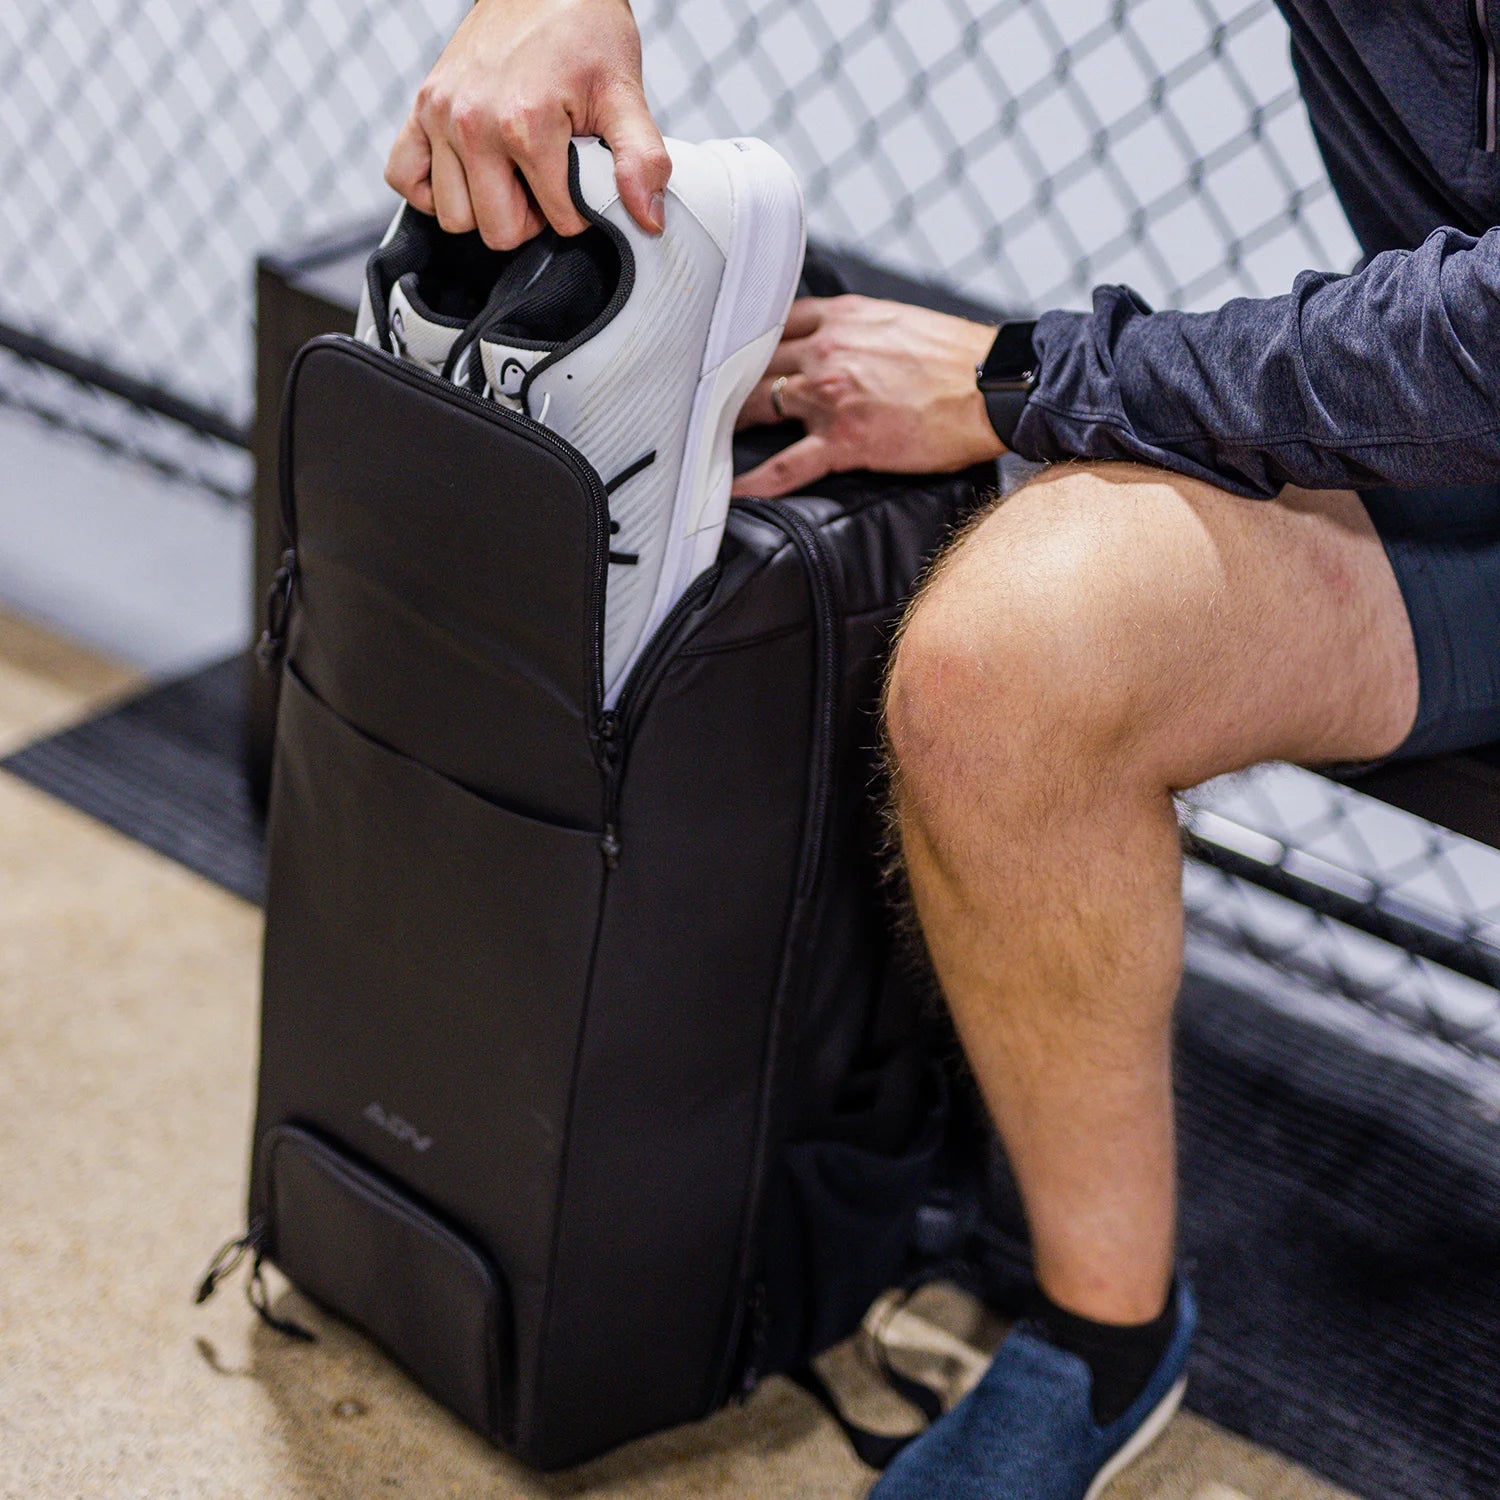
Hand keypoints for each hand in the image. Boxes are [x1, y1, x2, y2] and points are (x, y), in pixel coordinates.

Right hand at [385, 0, 669, 247]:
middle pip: (498, 232)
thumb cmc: (585, 33)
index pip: (558, 222)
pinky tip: (468, 174)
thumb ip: (641, 158)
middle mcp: (473, 123)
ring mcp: (440, 115)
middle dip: (530, 219)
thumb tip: (648, 220)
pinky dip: (432, 190)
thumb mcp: (624, 92)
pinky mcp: (420, 108)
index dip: (579, 211)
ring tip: (512, 174)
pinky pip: (403, 179)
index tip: (582, 177)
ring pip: (454, 218)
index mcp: (526, 124)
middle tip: (547, 180)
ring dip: (486, 208)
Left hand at [732, 296, 1004, 498]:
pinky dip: (754, 482)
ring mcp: (832, 396)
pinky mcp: (844, 440)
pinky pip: (785, 466)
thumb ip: (856, 327)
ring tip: (705, 437)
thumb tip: (837, 338)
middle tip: (703, 396)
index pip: (772, 321)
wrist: (996, 387)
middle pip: (754, 362)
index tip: (724, 352)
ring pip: (760, 406)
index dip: (743, 338)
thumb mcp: (898, 321)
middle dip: (727, 379)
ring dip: (730, 423)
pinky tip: (731, 493)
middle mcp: (828, 350)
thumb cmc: (958, 359)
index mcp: (841, 318)